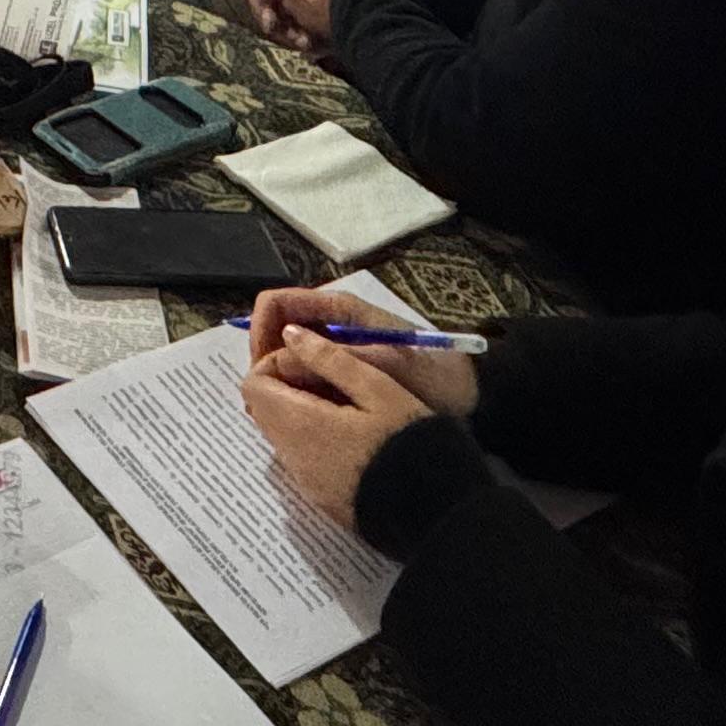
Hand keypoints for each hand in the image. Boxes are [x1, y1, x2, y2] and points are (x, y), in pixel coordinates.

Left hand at [241, 330, 437, 528]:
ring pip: (282, 435)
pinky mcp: (321, 498)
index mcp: (300, 424)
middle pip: (265, 411)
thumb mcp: (377, 388)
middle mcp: (292, 456)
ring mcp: (305, 482)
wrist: (432, 510)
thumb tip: (289, 334)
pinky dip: (313, 439)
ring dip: (301, 413)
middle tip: (332, 377)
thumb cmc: (408, 440)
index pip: (253, 385)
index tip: (310, 359)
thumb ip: (329, 358)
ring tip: (348, 404)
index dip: (275, 363)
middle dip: (287, 386)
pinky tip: (353, 435)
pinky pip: (301, 458)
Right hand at [248, 287, 481, 418]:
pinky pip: (304, 379)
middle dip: (263, 364)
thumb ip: (332, 357)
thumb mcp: (382, 362)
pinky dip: (294, 396)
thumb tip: (281, 359)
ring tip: (276, 417)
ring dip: (276, 384)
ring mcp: (334, 350)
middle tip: (261, 404)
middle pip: (274, 333)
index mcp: (337, 309)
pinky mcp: (341, 375)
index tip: (258, 370)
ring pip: (286, 359)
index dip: (259, 332)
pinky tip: (299, 421)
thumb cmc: (430, 372)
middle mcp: (330, 325)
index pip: (276, 304)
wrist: (467, 395)